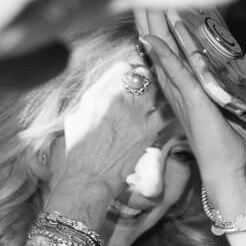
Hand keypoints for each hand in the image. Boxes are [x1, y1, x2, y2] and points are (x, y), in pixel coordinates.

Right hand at [48, 46, 173, 215]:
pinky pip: (165, 111)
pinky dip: (169, 108)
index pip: (121, 68)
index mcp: (97, 95)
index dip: (130, 69)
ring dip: (160, 89)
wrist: (90, 176)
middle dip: (148, 75)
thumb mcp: (76, 118)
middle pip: (141, 75)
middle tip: (152, 80)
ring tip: (161, 92)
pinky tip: (170, 109)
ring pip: (156, 90)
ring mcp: (135, 115)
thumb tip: (97, 94)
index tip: (133, 73)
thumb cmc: (79, 151)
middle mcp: (117, 100)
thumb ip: (90, 101)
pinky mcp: (148, 130)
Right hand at [136, 6, 245, 205]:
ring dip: (150, 26)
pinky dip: (164, 56)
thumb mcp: (242, 89)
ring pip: (161, 53)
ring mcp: (182, 93)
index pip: (168, 41)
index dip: (160, 15)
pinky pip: (175, 75)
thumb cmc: (232, 132)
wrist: (231, 167)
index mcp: (184, 79)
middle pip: (158, 42)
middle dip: (148, 13)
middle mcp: (177, 83)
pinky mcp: (193, 103)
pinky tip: (152, 38)